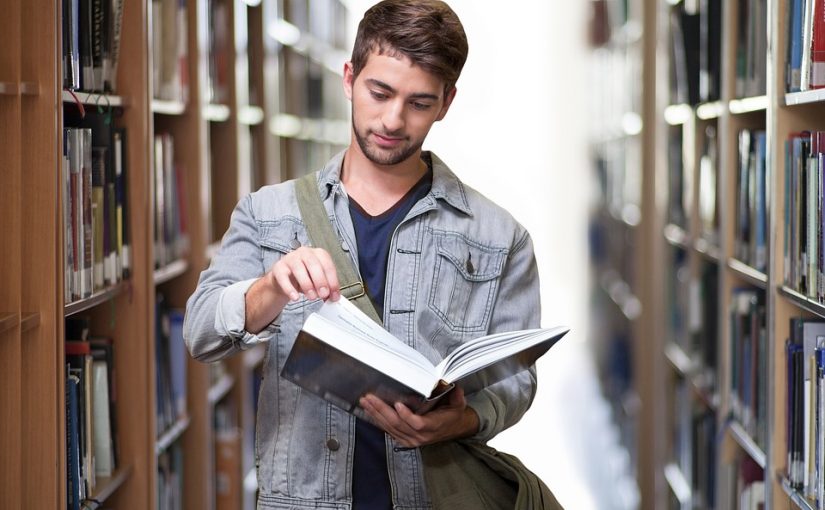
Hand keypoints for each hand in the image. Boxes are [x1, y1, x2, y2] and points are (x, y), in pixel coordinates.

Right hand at [245, 246, 339, 333]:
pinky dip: (290, 288)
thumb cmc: (304, 277)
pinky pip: (283, 277)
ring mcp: (290, 258)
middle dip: (320, 281)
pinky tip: (295, 297)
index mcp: (318, 254)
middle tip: (323, 294)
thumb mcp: (317, 281)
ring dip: (307, 284)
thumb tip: (333, 297)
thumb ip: (326, 288)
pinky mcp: (279, 268)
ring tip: (312, 297)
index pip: (327, 265)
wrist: (284, 279)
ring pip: (299, 269)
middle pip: (313, 264)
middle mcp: (304, 253)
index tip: (334, 294)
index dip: (332, 281)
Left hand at [359, 386, 478, 447]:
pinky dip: (378, 421)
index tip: (398, 404)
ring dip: (376, 414)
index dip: (406, 415)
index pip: (418, 423)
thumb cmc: (453, 415)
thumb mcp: (458, 404)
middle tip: (370, 398)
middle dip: (382, 410)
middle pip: (398, 424)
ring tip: (365, 402)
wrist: (454, 428)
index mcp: (434, 426)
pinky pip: (389, 431)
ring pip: (390, 428)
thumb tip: (455, 387)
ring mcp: (411, 439)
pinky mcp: (405, 440)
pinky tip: (370, 412)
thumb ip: (457, 396)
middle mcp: (421, 435)